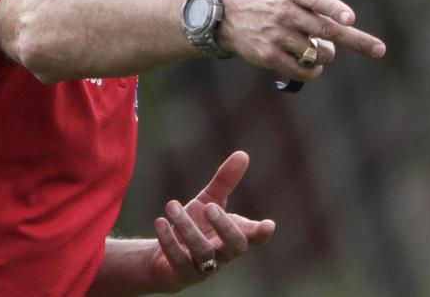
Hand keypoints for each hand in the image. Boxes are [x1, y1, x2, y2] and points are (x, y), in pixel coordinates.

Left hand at [146, 151, 274, 291]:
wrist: (165, 258)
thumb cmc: (197, 226)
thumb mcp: (210, 200)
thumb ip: (226, 181)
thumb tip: (243, 154)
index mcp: (236, 235)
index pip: (254, 236)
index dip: (262, 232)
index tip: (268, 225)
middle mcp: (225, 254)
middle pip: (234, 245)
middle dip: (223, 226)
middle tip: (209, 207)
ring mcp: (205, 268)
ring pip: (202, 251)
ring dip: (187, 228)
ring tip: (172, 205)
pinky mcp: (183, 275)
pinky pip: (178, 260)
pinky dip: (169, 241)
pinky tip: (161, 222)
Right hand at [217, 0, 386, 80]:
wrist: (227, 14)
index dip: (333, 8)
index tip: (350, 18)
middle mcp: (285, 13)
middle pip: (325, 30)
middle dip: (356, 41)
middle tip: (378, 49)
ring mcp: (276, 36)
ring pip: (317, 52)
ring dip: (326, 53)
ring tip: (318, 45)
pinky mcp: (268, 56)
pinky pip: (302, 70)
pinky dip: (313, 70)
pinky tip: (311, 62)